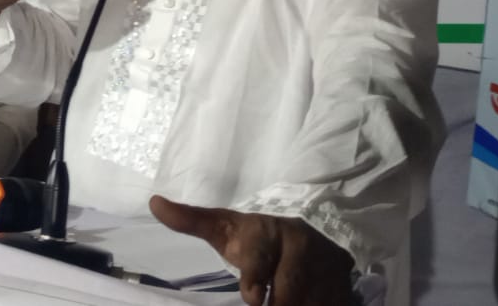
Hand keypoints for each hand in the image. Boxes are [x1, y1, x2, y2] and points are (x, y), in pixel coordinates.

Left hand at [150, 195, 353, 305]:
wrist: (314, 238)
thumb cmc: (258, 238)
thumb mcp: (226, 227)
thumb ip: (191, 220)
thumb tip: (153, 202)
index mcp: (270, 230)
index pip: (262, 254)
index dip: (255, 275)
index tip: (251, 296)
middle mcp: (301, 247)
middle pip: (288, 289)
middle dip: (278, 300)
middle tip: (265, 303)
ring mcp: (326, 270)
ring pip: (308, 302)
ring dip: (295, 304)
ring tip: (285, 302)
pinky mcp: (343, 291)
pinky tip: (304, 304)